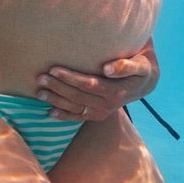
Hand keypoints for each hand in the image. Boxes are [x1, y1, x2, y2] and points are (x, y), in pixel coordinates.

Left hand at [36, 39, 159, 121]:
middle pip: (77, 96)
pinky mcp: (97, 116)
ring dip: (56, 101)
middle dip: (57, 87)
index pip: (88, 84)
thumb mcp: (140, 65)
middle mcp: (107, 105)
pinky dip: (64, 116)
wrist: (144, 83)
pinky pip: (78, 117)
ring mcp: (101, 112)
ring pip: (74, 107)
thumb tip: (108, 69)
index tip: (53, 69)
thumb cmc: (140, 68)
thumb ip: (126, 66)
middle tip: (40, 78)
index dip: (70, 78)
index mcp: (115, 92)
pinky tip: (49, 112)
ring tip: (39, 92)